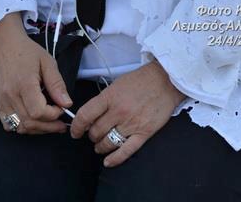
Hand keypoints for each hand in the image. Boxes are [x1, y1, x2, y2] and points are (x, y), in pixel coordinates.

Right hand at [0, 13, 72, 134]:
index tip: (61, 108)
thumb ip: (57, 84)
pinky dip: (22, 127)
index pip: (38, 112)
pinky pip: (9, 125)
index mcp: (24, 84)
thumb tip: (66, 104)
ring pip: (20, 127)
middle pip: (30, 123)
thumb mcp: (48, 62)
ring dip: (37, 129)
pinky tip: (32, 121)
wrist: (6, 45)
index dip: (53, 115)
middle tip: (61, 125)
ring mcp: (2, 101)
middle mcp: (10, 95)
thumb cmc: (28, 52)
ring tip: (50, 124)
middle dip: (48, 127)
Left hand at [69, 59, 185, 166]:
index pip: (86, 115)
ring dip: (100, 146)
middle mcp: (119, 111)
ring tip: (100, 145)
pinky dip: (115, 159)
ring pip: (108, 143)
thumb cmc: (140, 80)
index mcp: (110, 97)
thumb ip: (104, 100)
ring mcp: (131, 124)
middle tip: (93, 134)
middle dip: (91, 135)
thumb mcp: (117, 84)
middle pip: (96, 131)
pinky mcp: (144, 133)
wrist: (165, 81)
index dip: (76, 126)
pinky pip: (126, 151)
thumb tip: (91, 115)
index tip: (75, 131)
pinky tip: (108, 161)